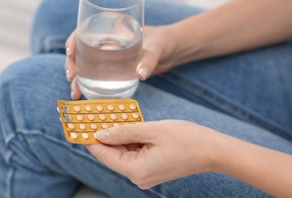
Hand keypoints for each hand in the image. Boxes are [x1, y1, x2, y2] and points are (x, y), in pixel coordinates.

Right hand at [64, 25, 180, 98]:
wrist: (171, 51)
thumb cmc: (163, 42)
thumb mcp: (156, 48)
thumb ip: (149, 59)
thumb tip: (141, 74)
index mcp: (110, 29)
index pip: (84, 31)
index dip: (73, 41)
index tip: (70, 53)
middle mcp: (104, 42)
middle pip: (79, 51)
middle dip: (71, 64)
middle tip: (72, 77)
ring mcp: (107, 57)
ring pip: (84, 66)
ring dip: (76, 79)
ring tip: (75, 93)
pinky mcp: (112, 69)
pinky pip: (95, 76)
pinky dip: (87, 85)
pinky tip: (84, 96)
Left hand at [86, 120, 220, 188]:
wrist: (213, 150)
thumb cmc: (187, 139)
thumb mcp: (151, 130)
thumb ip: (123, 132)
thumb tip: (100, 134)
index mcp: (136, 170)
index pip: (104, 154)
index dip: (89, 139)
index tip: (78, 125)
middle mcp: (138, 176)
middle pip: (112, 154)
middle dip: (103, 134)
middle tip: (93, 115)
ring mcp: (145, 174)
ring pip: (123, 152)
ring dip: (117, 134)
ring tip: (109, 115)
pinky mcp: (151, 168)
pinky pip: (134, 152)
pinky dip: (129, 139)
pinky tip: (126, 124)